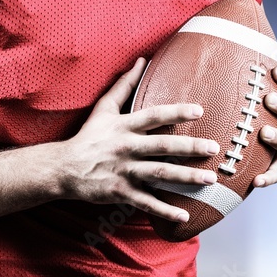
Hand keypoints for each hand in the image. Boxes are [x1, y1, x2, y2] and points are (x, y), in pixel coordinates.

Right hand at [59, 57, 219, 223]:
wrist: (63, 168)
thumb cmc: (88, 136)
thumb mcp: (104, 108)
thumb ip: (125, 84)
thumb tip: (142, 60)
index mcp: (124, 126)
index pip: (153, 116)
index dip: (176, 113)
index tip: (199, 111)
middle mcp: (126, 147)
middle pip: (162, 146)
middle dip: (189, 147)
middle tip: (213, 148)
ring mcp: (124, 171)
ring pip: (159, 174)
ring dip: (185, 177)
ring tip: (209, 179)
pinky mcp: (120, 192)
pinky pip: (146, 202)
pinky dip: (165, 210)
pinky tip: (185, 216)